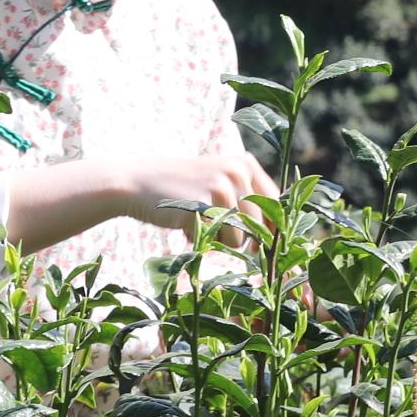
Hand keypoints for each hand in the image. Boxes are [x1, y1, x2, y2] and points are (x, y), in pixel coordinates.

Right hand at [122, 153, 281, 235]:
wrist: (137, 183)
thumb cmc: (180, 191)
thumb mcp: (217, 185)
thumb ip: (246, 200)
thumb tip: (279, 236)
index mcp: (245, 164)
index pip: (276, 204)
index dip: (274, 231)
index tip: (267, 252)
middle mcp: (238, 171)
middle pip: (262, 225)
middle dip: (245, 240)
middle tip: (217, 234)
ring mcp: (223, 186)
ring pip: (244, 237)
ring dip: (222, 241)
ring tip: (199, 223)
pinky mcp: (207, 204)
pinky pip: (224, 241)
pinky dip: (207, 242)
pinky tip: (187, 225)